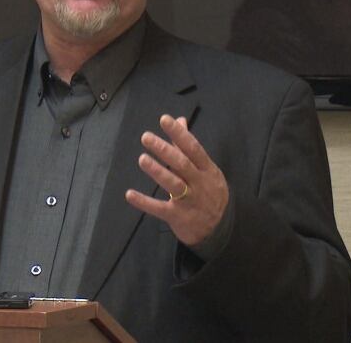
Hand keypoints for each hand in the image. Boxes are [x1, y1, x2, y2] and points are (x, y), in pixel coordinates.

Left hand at [125, 114, 228, 246]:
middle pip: (182, 165)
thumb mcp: (206, 169)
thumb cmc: (209, 192)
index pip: (193, 148)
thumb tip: (180, 120)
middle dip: (164, 150)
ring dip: (157, 171)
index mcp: (207, 169)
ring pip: (173, 185)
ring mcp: (190, 201)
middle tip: (146, 137)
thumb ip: (188, 146)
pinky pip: (160, 209)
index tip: (164, 119)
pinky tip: (130, 194)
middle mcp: (200, 184)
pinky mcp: (178, 217)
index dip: (179, 133)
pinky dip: (145, 202)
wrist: (220, 229)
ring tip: (142, 159)